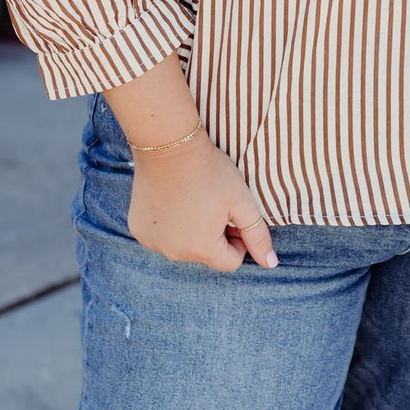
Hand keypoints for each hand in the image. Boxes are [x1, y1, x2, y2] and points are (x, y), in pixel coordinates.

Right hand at [127, 132, 277, 271]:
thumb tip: (271, 264)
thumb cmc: (210, 172)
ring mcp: (152, 242)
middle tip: (215, 204)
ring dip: (192, 231)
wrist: (169, 145)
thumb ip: (257, 235)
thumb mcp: (242, 201)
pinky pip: (161, 236)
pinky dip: (169, 224)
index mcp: (202, 249)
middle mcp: (174, 253)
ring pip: (183, 246)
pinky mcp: (138, 229)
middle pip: (206, 255)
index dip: (238, 239)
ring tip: (194, 200)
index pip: (230, 262)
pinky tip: (173, 200)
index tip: (234, 215)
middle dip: (215, 236)